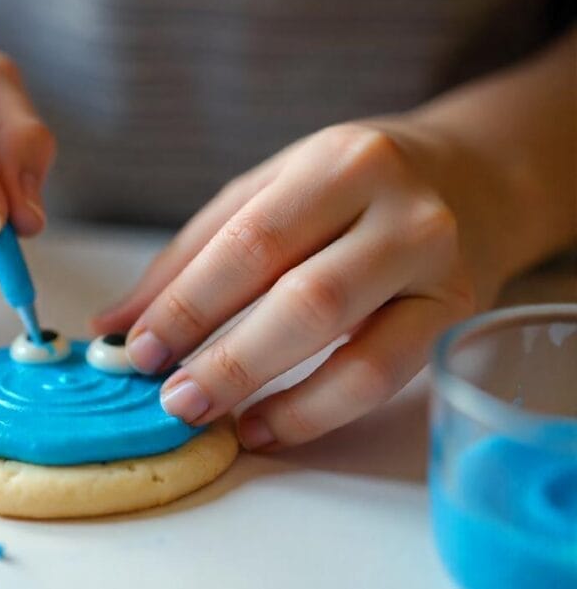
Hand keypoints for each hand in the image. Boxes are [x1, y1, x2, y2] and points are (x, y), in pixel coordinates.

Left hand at [93, 122, 497, 450]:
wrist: (473, 180)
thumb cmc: (350, 190)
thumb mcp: (268, 194)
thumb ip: (191, 257)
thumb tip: (115, 325)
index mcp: (338, 163)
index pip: (249, 242)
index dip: (187, 304)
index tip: (136, 349)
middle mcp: (398, 209)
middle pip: (301, 296)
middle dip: (225, 357)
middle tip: (170, 398)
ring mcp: (435, 264)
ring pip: (348, 342)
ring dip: (268, 391)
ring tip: (212, 419)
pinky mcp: (454, 314)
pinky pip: (382, 376)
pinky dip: (316, 411)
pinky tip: (265, 426)